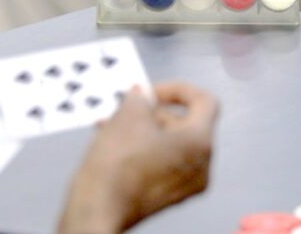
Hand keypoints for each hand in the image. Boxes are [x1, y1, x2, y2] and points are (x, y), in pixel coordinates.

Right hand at [58, 82, 218, 233]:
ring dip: (144, 130)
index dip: (177, 89)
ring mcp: (187, 185)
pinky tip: (116, 145)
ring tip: (112, 125)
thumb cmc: (116, 166)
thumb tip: (141, 95)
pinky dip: (144, 150)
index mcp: (201, 142)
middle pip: (185, 124)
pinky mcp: (168, 197)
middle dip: (154, 112)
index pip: (204, 101)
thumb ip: (140, 97)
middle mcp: (202, 165)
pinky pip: (163, 163)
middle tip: (126, 107)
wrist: (96, 211)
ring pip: (171, 144)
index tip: (151, 92)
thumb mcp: (128, 115)